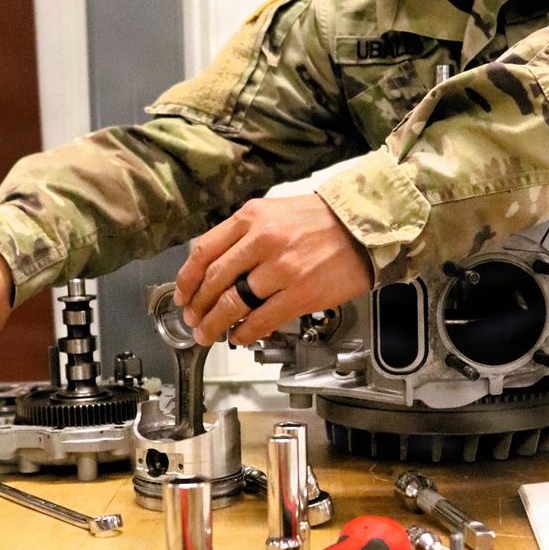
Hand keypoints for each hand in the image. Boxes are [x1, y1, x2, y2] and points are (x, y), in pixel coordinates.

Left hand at [174, 195, 372, 346]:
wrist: (366, 227)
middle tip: (193, 320)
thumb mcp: (275, 212)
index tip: (182, 295)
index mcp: (252, 217)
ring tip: (209, 334)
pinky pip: (261, 320)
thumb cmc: (323, 221)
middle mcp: (263, 240)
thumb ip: (244, 235)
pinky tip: (239, 337)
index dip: (187, 279)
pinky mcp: (301, 294)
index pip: (204, 251)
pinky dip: (245, 333)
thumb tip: (216, 268)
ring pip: (233, 303)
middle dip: (198, 306)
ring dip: (215, 324)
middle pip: (214, 280)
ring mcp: (282, 269)